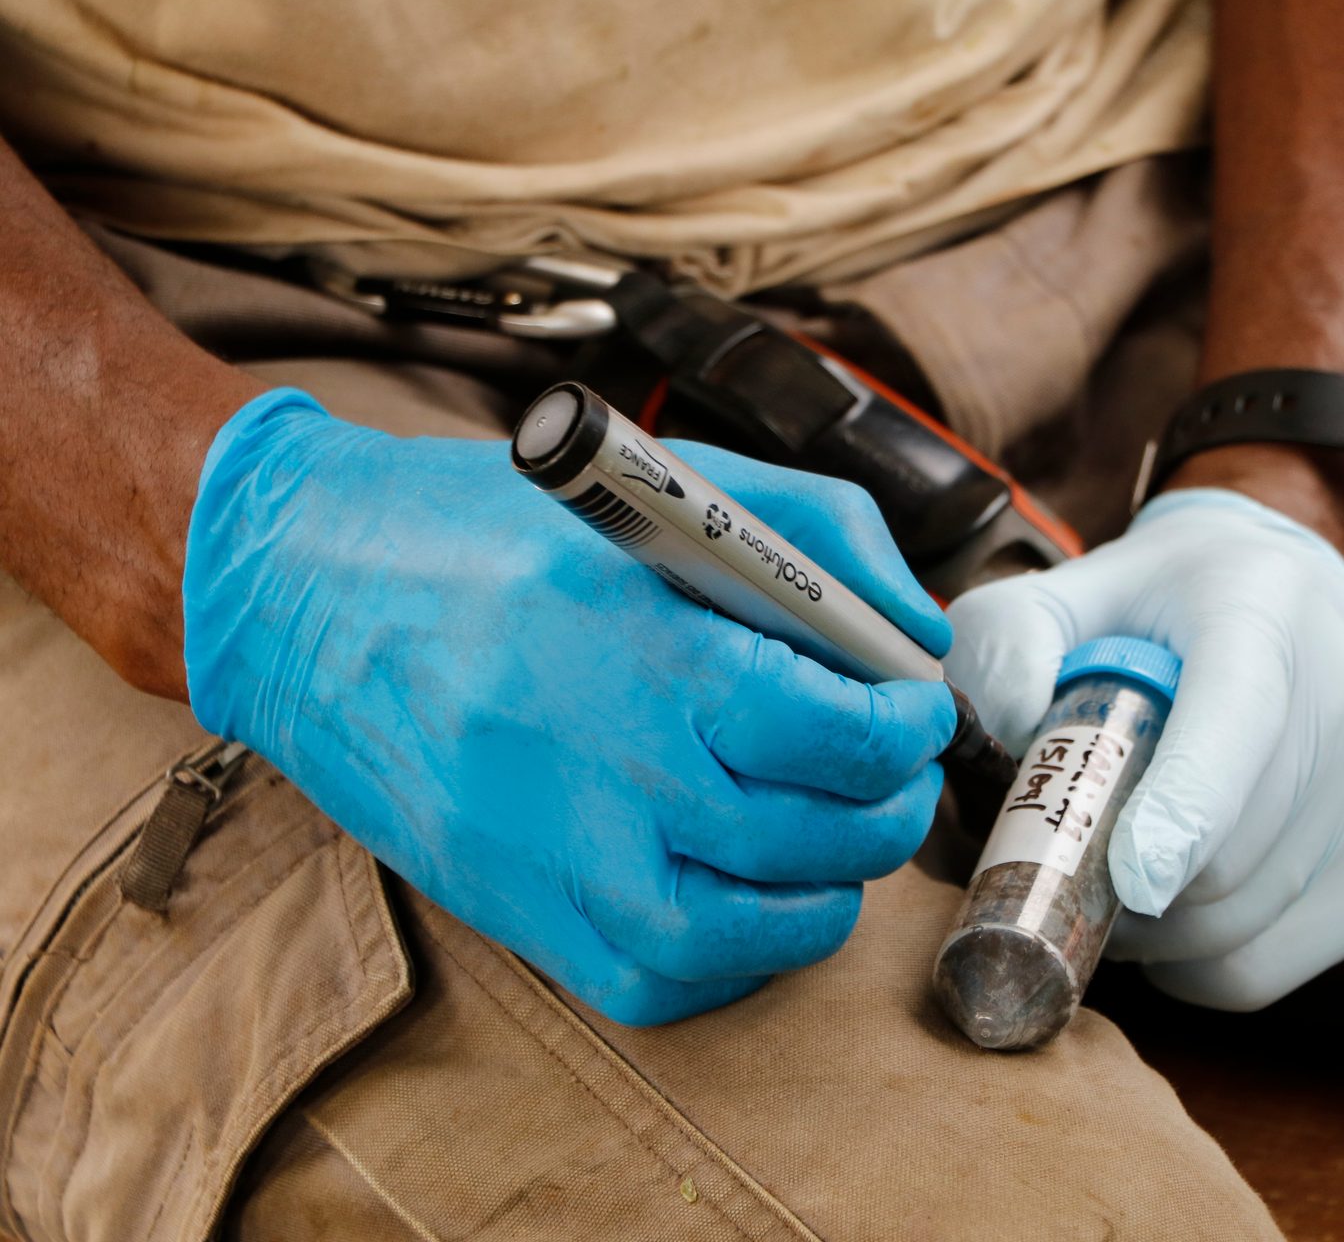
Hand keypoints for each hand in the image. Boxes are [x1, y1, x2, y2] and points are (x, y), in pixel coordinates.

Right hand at [183, 389, 955, 1024]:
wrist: (304, 595)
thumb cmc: (493, 530)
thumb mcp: (668, 481)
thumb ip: (819, 534)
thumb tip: (915, 632)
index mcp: (643, 646)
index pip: (837, 732)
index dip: (908, 727)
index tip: (914, 709)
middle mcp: (603, 766)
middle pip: (814, 837)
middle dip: (889, 808)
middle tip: (890, 771)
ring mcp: (554, 857)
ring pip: (753, 933)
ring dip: (829, 891)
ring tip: (832, 833)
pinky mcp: (517, 913)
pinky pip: (662, 986)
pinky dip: (736, 958)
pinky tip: (748, 893)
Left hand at [945, 489, 1343, 1010]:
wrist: (1283, 608)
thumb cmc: (1149, 614)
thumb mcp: (1063, 595)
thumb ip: (1006, 642)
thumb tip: (1003, 729)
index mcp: (1259, 611)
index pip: (1236, 727)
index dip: (1187, 815)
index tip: (1135, 879)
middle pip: (1232, 854)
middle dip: (1129, 887)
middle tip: (1068, 867)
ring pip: (1246, 921)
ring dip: (1157, 933)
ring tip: (1115, 879)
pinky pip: (1271, 964)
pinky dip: (1198, 964)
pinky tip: (1170, 908)